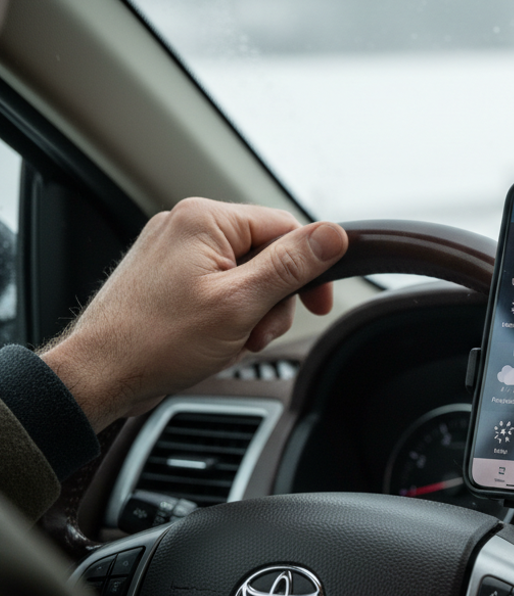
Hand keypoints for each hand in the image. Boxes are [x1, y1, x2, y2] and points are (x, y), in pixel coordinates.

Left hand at [39, 198, 347, 431]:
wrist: (97, 377)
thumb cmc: (156, 343)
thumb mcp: (240, 304)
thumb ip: (291, 265)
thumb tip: (333, 235)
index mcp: (205, 218)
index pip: (286, 227)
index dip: (308, 270)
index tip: (316, 305)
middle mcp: (186, 224)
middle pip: (266, 253)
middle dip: (271, 299)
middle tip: (256, 333)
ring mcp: (172, 250)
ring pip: (243, 274)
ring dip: (249, 312)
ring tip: (230, 341)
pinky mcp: (164, 275)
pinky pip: (217, 286)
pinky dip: (226, 314)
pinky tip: (214, 339)